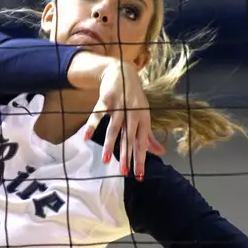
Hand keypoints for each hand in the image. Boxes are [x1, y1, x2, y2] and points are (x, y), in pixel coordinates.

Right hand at [84, 61, 163, 179]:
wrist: (122, 72)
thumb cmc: (134, 98)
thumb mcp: (144, 115)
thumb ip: (149, 135)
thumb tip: (161, 152)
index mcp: (143, 119)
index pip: (142, 143)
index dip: (141, 159)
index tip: (139, 176)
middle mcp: (133, 114)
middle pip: (129, 138)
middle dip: (127, 156)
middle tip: (125, 173)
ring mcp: (120, 106)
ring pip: (115, 128)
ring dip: (111, 144)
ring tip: (106, 160)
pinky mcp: (106, 100)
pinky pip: (98, 115)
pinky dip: (92, 125)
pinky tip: (87, 137)